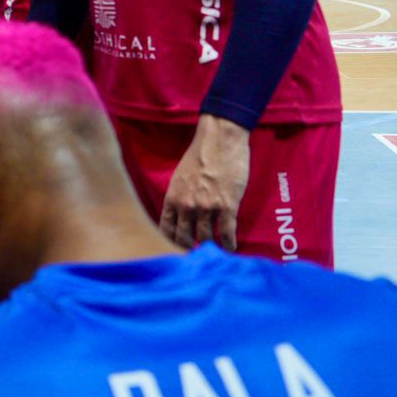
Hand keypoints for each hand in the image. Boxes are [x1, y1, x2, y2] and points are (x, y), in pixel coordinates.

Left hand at [159, 114, 250, 250]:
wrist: (219, 141)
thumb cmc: (200, 156)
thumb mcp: (179, 178)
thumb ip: (179, 197)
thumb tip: (181, 215)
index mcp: (172, 198)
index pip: (166, 230)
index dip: (172, 242)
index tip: (178, 248)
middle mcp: (186, 206)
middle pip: (185, 238)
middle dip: (191, 248)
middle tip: (198, 255)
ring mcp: (206, 208)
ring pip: (206, 238)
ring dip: (211, 247)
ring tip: (215, 252)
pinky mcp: (227, 207)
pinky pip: (227, 234)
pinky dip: (229, 244)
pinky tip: (231, 248)